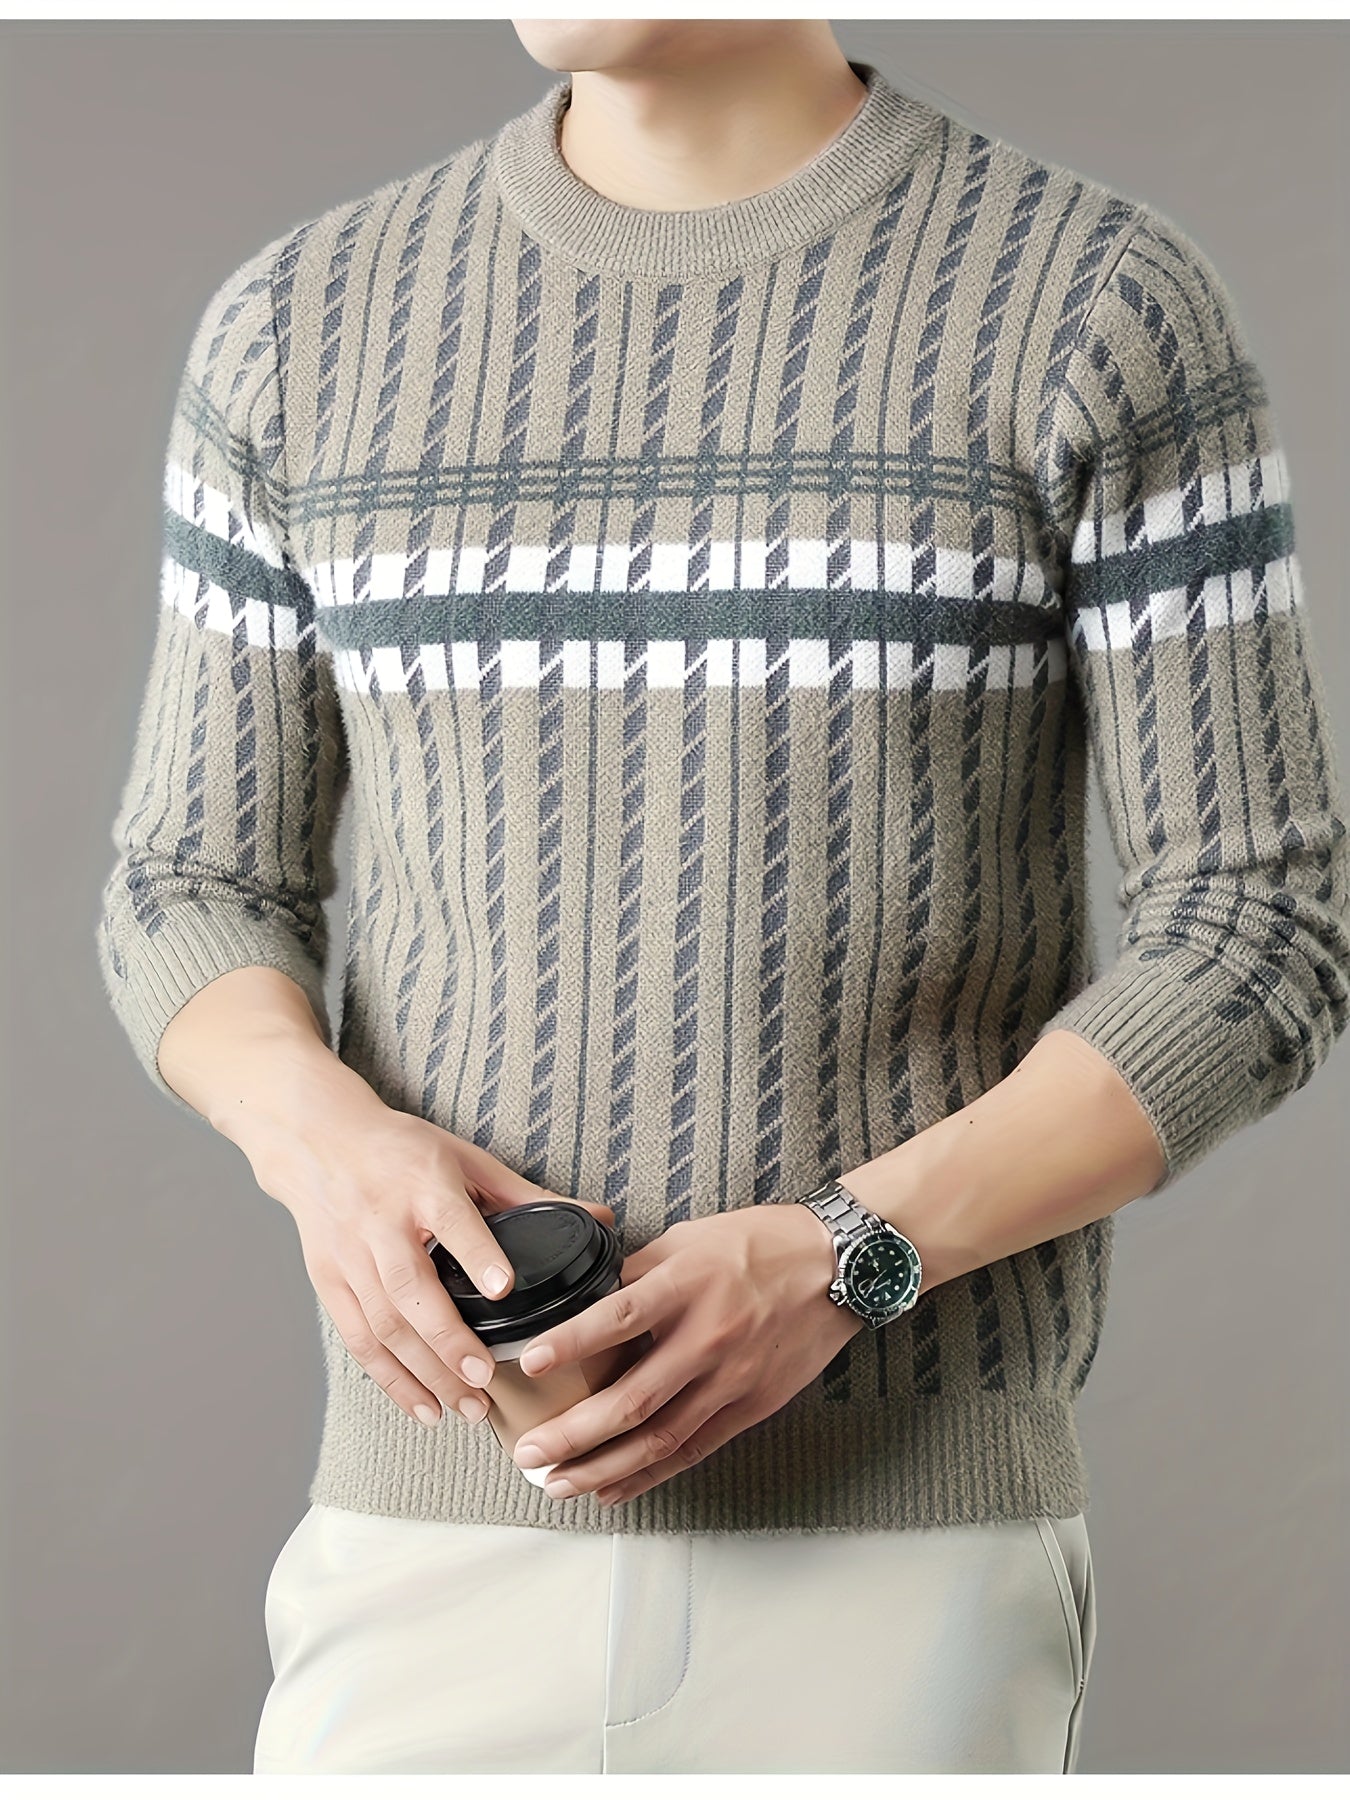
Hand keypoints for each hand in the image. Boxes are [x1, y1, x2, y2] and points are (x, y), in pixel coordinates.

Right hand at [244, 1052, 613, 1430]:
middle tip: (486, 1381)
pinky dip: (389, 1380)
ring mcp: (349, 1256)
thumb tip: (599, 1218)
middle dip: (448, 1342)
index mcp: (422, 1182)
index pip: (451, 1219)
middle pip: (411, 1290)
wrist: (318, 1142)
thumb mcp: (464, 1158)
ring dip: (423, 1374)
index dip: (476, 1254)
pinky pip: (358, 1340)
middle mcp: (380, 1222)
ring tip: (465, 1407)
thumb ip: (525, 1194)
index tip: (503, 1288)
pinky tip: (423, 1407)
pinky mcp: (329, 1282)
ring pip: (383, 1325)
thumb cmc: (401, 1150)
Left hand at [511, 1203, 863, 1504]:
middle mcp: (708, 1336)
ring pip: (660, 1437)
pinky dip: (651, 1475)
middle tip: (530, 1452)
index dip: (572, 1343)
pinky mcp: (752, 1406)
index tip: (529, 1364)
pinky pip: (694, 1449)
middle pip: (633, 1397)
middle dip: (575, 1432)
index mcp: (687, 1284)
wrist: (838, 1266)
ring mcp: (732, 1378)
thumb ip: (638, 1270)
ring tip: (560, 1483)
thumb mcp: (690, 1238)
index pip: (619, 1317)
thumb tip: (588, 1296)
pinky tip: (614, 1488)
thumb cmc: (760, 1244)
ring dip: (604, 1467)